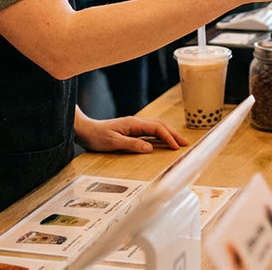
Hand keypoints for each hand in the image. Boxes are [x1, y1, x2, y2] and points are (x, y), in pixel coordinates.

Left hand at [74, 109, 188, 153]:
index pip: (157, 128)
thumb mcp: (113, 143)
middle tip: (185, 144)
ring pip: (157, 126)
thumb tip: (150, 148)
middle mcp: (136, 122)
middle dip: (174, 134)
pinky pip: (150, 131)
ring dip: (169, 133)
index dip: (168, 137)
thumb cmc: (97, 137)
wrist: (85, 130)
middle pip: (160, 125)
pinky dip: (160, 135)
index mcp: (134, 124)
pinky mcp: (131, 130)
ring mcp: (134, 125)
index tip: (176, 147)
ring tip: (178, 142)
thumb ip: (132, 145)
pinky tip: (163, 141)